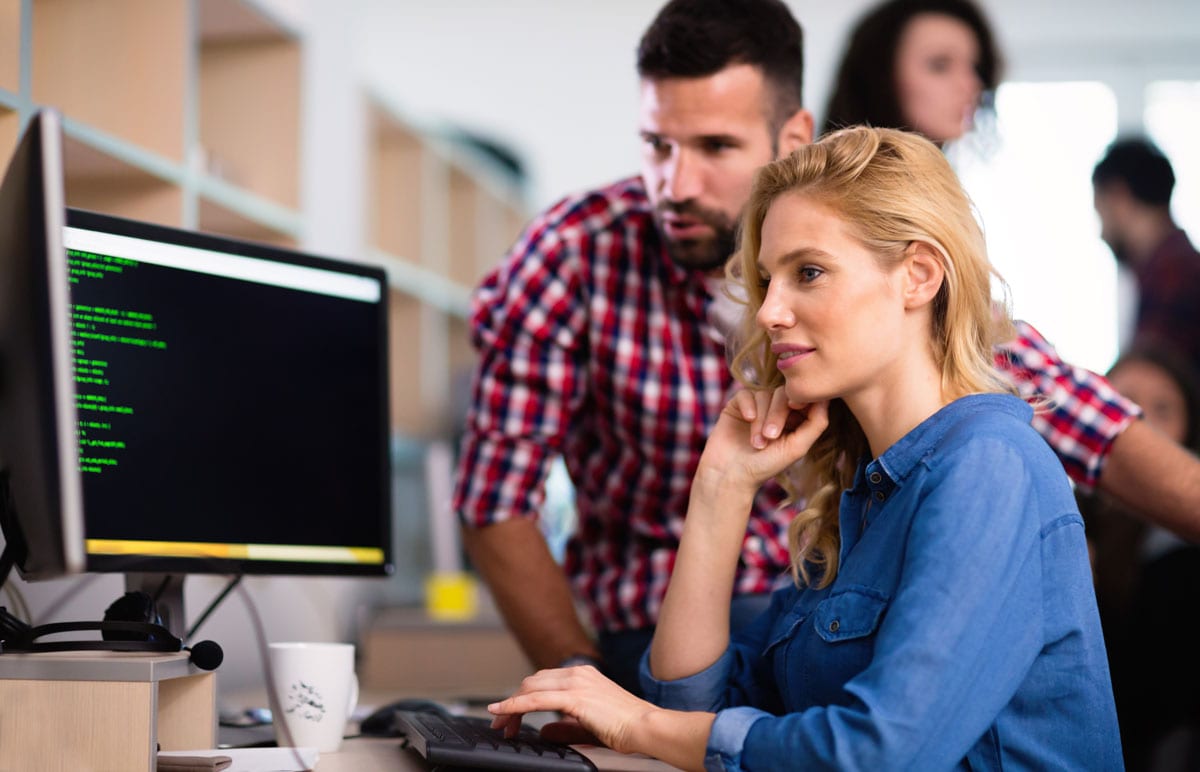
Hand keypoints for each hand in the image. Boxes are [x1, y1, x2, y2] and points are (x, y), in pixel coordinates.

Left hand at [487, 665, 655, 753]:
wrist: (646, 726)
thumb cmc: (626, 727)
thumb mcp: (588, 726)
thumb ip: (565, 727)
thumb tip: (543, 730)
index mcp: (584, 675)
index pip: (543, 681)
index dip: (523, 697)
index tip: (509, 716)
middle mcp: (578, 673)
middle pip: (533, 681)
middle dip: (513, 701)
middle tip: (501, 723)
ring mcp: (576, 682)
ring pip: (531, 687)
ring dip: (511, 705)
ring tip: (499, 722)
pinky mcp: (575, 697)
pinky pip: (536, 699)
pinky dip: (516, 705)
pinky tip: (503, 712)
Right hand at [696, 389, 829, 493]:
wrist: (731, 475)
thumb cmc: (766, 466)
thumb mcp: (797, 447)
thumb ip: (816, 424)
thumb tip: (826, 399)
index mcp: (794, 419)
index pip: (803, 398)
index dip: (802, 398)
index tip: (797, 409)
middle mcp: (775, 410)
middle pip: (783, 394)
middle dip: (778, 413)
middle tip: (771, 436)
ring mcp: (756, 406)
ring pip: (764, 395)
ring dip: (762, 418)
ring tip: (757, 443)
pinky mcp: (737, 405)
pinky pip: (746, 394)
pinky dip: (748, 406)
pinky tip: (747, 420)